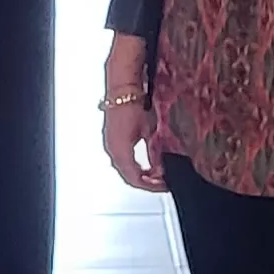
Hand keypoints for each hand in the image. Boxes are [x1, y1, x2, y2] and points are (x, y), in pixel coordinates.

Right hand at [99, 33, 166, 191]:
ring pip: (125, 167)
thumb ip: (155, 151)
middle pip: (129, 176)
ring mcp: (110, 144)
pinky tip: (147, 160)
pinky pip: (123, 158)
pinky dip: (135, 163)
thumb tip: (161, 166)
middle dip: (146, 181)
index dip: (150, 185)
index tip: (163, 185)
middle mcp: (112, 150)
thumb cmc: (133, 105)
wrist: (122, 88)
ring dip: (140, 172)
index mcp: (120, 151)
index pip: (135, 179)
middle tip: (161, 181)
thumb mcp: (150, 131)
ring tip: (156, 171)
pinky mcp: (112, 138)